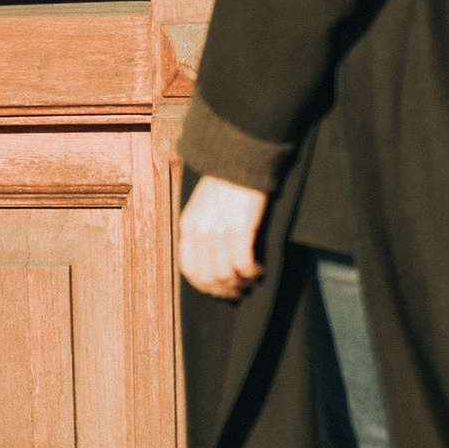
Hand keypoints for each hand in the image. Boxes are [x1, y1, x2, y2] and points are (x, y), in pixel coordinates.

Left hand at [178, 176, 268, 299]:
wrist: (241, 156)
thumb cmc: (227, 182)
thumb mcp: (202, 206)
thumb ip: (202, 231)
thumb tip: (211, 262)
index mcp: (189, 226)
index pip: (190, 271)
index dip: (206, 287)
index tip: (221, 291)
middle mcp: (200, 231)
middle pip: (209, 278)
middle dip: (226, 291)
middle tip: (241, 291)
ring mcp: (219, 230)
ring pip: (225, 275)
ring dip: (241, 283)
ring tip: (253, 279)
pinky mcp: (240, 227)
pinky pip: (243, 263)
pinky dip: (252, 272)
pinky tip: (259, 269)